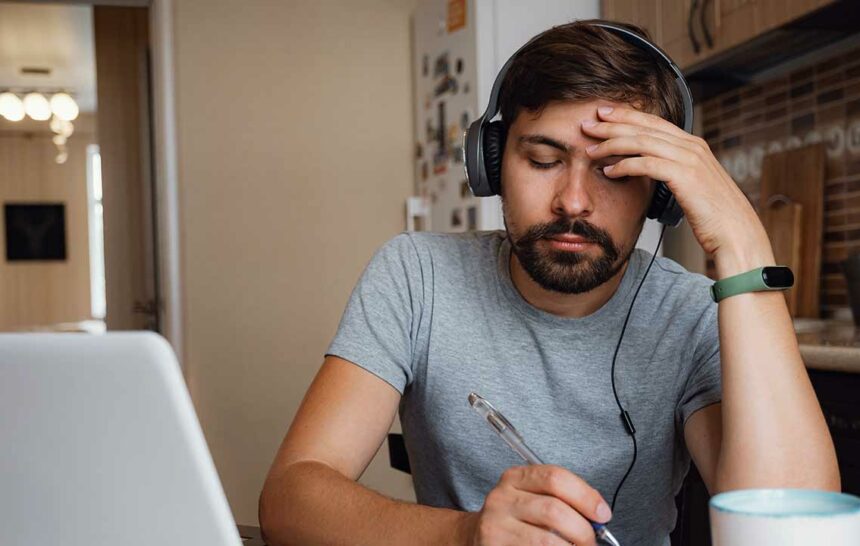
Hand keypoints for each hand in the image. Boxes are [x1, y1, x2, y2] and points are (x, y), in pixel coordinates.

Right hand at [463, 465, 611, 545]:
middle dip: (582, 531)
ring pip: (546, 540)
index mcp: (515, 478)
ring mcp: (494, 526)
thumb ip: (561, 500)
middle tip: (591, 542)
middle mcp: (501, 498)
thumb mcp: (531, 498)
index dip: (585, 496)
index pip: (555, 478)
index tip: (603, 514)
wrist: (475, 538)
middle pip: (554, 510)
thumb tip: (598, 516)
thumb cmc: (515, 520)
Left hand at [582, 105, 774, 276]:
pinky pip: (647, 165)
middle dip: (613, 124)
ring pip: (642, 143)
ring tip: (591, 149)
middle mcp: (692, 146)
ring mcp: (690, 160)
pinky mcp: (685, 176)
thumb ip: (675, 172)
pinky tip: (609, 171)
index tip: (604, 115)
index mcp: (693, 145)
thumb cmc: (713, 215)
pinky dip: (625, 166)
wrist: (736, 233)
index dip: (627, 116)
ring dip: (612, 144)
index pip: (654, 123)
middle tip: (588, 124)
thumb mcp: (693, 186)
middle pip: (645, 127)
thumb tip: (654, 169)